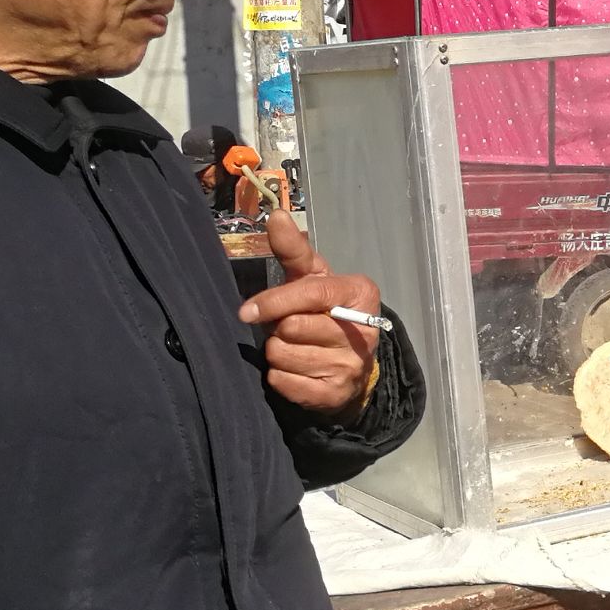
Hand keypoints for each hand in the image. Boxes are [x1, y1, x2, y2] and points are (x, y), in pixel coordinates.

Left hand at [239, 211, 382, 421]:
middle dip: (279, 328)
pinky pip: (284, 383)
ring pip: (284, 356)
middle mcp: (363, 332)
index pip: (312, 295)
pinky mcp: (336, 394)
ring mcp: (352, 366)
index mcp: (361, 295)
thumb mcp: (313, 278)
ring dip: (277, 352)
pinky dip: (279, 376)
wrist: (349, 363)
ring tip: (294, 346)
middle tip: (289, 327)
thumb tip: (276, 215)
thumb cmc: (325, 311)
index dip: (275, 302)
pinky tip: (295, 369)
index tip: (246, 311)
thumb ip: (293, 250)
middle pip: (292, 328)